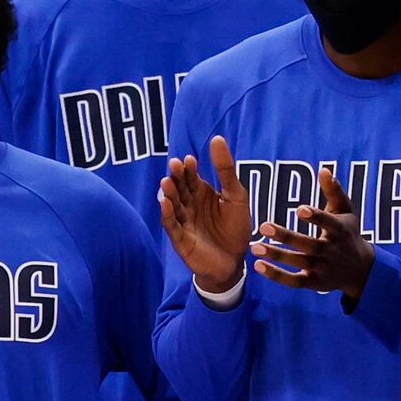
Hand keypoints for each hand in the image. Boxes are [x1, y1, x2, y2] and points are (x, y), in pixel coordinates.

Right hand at [157, 135, 252, 293]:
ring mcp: (184, 222)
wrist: (234, 261)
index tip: (189, 159)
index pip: (191, 177)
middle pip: (179, 189)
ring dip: (168, 194)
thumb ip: (226, 169)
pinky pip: (172, 225)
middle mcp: (190, 206)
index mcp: (202, 194)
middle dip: (176, 178)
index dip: (189, 169)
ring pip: (173, 205)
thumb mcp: (235, 195)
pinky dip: (168, 215)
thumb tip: (217, 139)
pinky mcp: (180, 239)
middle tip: (174, 166)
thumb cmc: (235, 228)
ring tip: (166, 182)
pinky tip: (165, 204)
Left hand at [250, 167, 374, 300]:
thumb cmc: (349, 233)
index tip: (299, 209)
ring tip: (254, 247)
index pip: (329, 223)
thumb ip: (334, 191)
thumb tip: (323, 169)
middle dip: (287, 236)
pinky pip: (293, 281)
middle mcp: (332, 250)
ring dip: (276, 255)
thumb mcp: (346, 211)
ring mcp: (323, 268)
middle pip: (309, 244)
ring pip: (298, 262)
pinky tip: (258, 266)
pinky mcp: (314, 283)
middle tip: (263, 225)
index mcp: (341, 230)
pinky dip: (276, 275)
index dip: (316, 217)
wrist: (360, 269)